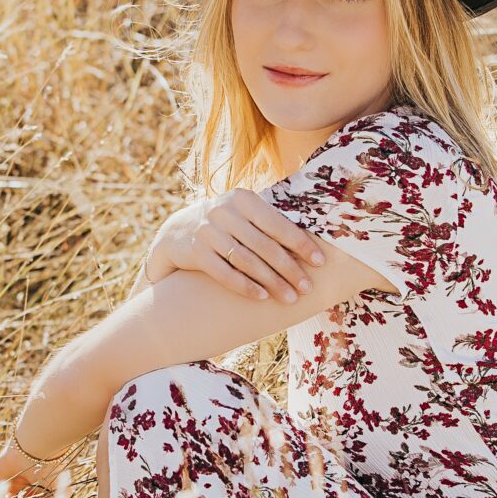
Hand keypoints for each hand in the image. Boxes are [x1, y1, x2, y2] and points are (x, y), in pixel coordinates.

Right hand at [150, 191, 325, 301]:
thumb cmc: (224, 227)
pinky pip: (223, 272)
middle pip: (264, 245)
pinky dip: (244, 285)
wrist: (176, 234)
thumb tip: (313, 243)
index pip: (277, 223)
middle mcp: (223, 210)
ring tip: (289, 298)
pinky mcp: (194, 251)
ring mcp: (207, 230)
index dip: (300, 243)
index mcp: (243, 198)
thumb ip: (270, 223)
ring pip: (246, 260)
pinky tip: (261, 297)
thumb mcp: (243, 216)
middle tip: (308, 288)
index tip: (320, 262)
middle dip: (289, 268)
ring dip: (271, 281)